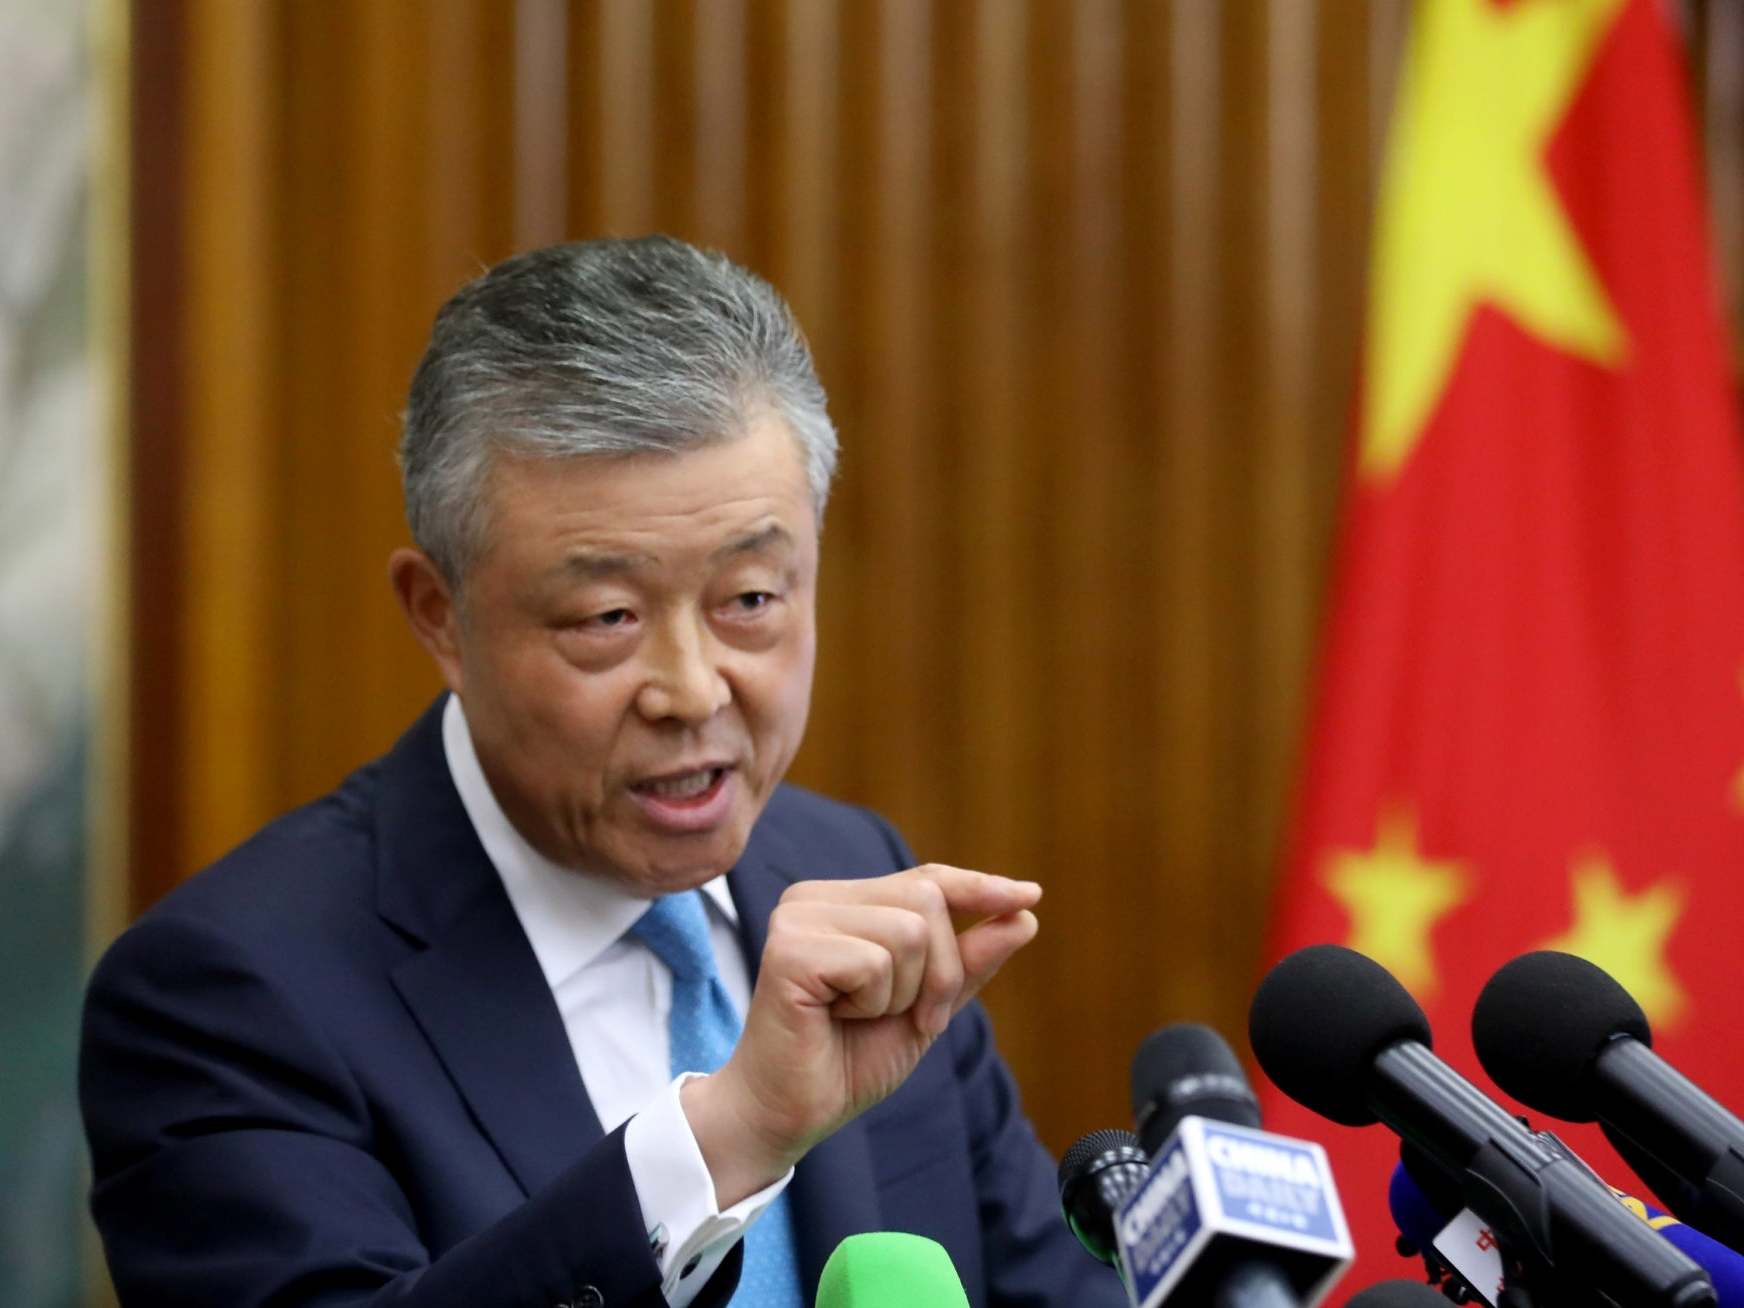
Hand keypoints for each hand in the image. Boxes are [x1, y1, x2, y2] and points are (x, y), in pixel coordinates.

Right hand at [679, 865, 1040, 1204]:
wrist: (790, 1115)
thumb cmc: (848, 1060)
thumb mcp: (926, 1008)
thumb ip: (969, 962)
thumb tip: (1024, 915)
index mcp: (843, 902)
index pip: (927, 879)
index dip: (980, 888)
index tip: (1029, 896)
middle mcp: (816, 897)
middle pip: (927, 900)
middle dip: (940, 971)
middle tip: (909, 1017)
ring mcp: (797, 918)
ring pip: (908, 931)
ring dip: (904, 993)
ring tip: (861, 1017)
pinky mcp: (787, 949)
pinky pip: (875, 963)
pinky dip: (873, 1003)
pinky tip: (834, 1019)